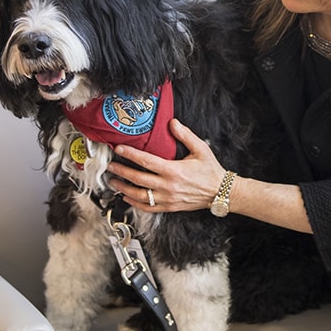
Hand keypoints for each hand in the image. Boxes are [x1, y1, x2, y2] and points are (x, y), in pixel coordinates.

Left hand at [107, 118, 225, 212]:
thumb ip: (185, 135)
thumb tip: (172, 123)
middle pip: (138, 179)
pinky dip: (134, 203)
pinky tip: (126, 197)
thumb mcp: (200, 149)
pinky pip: (148, 208)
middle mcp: (168, 186)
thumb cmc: (210, 170)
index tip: (119, 149)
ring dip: (123, 188)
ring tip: (114, 181)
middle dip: (121, 171)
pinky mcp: (169, 207)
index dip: (130, 154)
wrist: (220, 192)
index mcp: (174, 170)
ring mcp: (167, 199)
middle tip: (110, 166)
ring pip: (139, 196)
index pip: (146, 161)